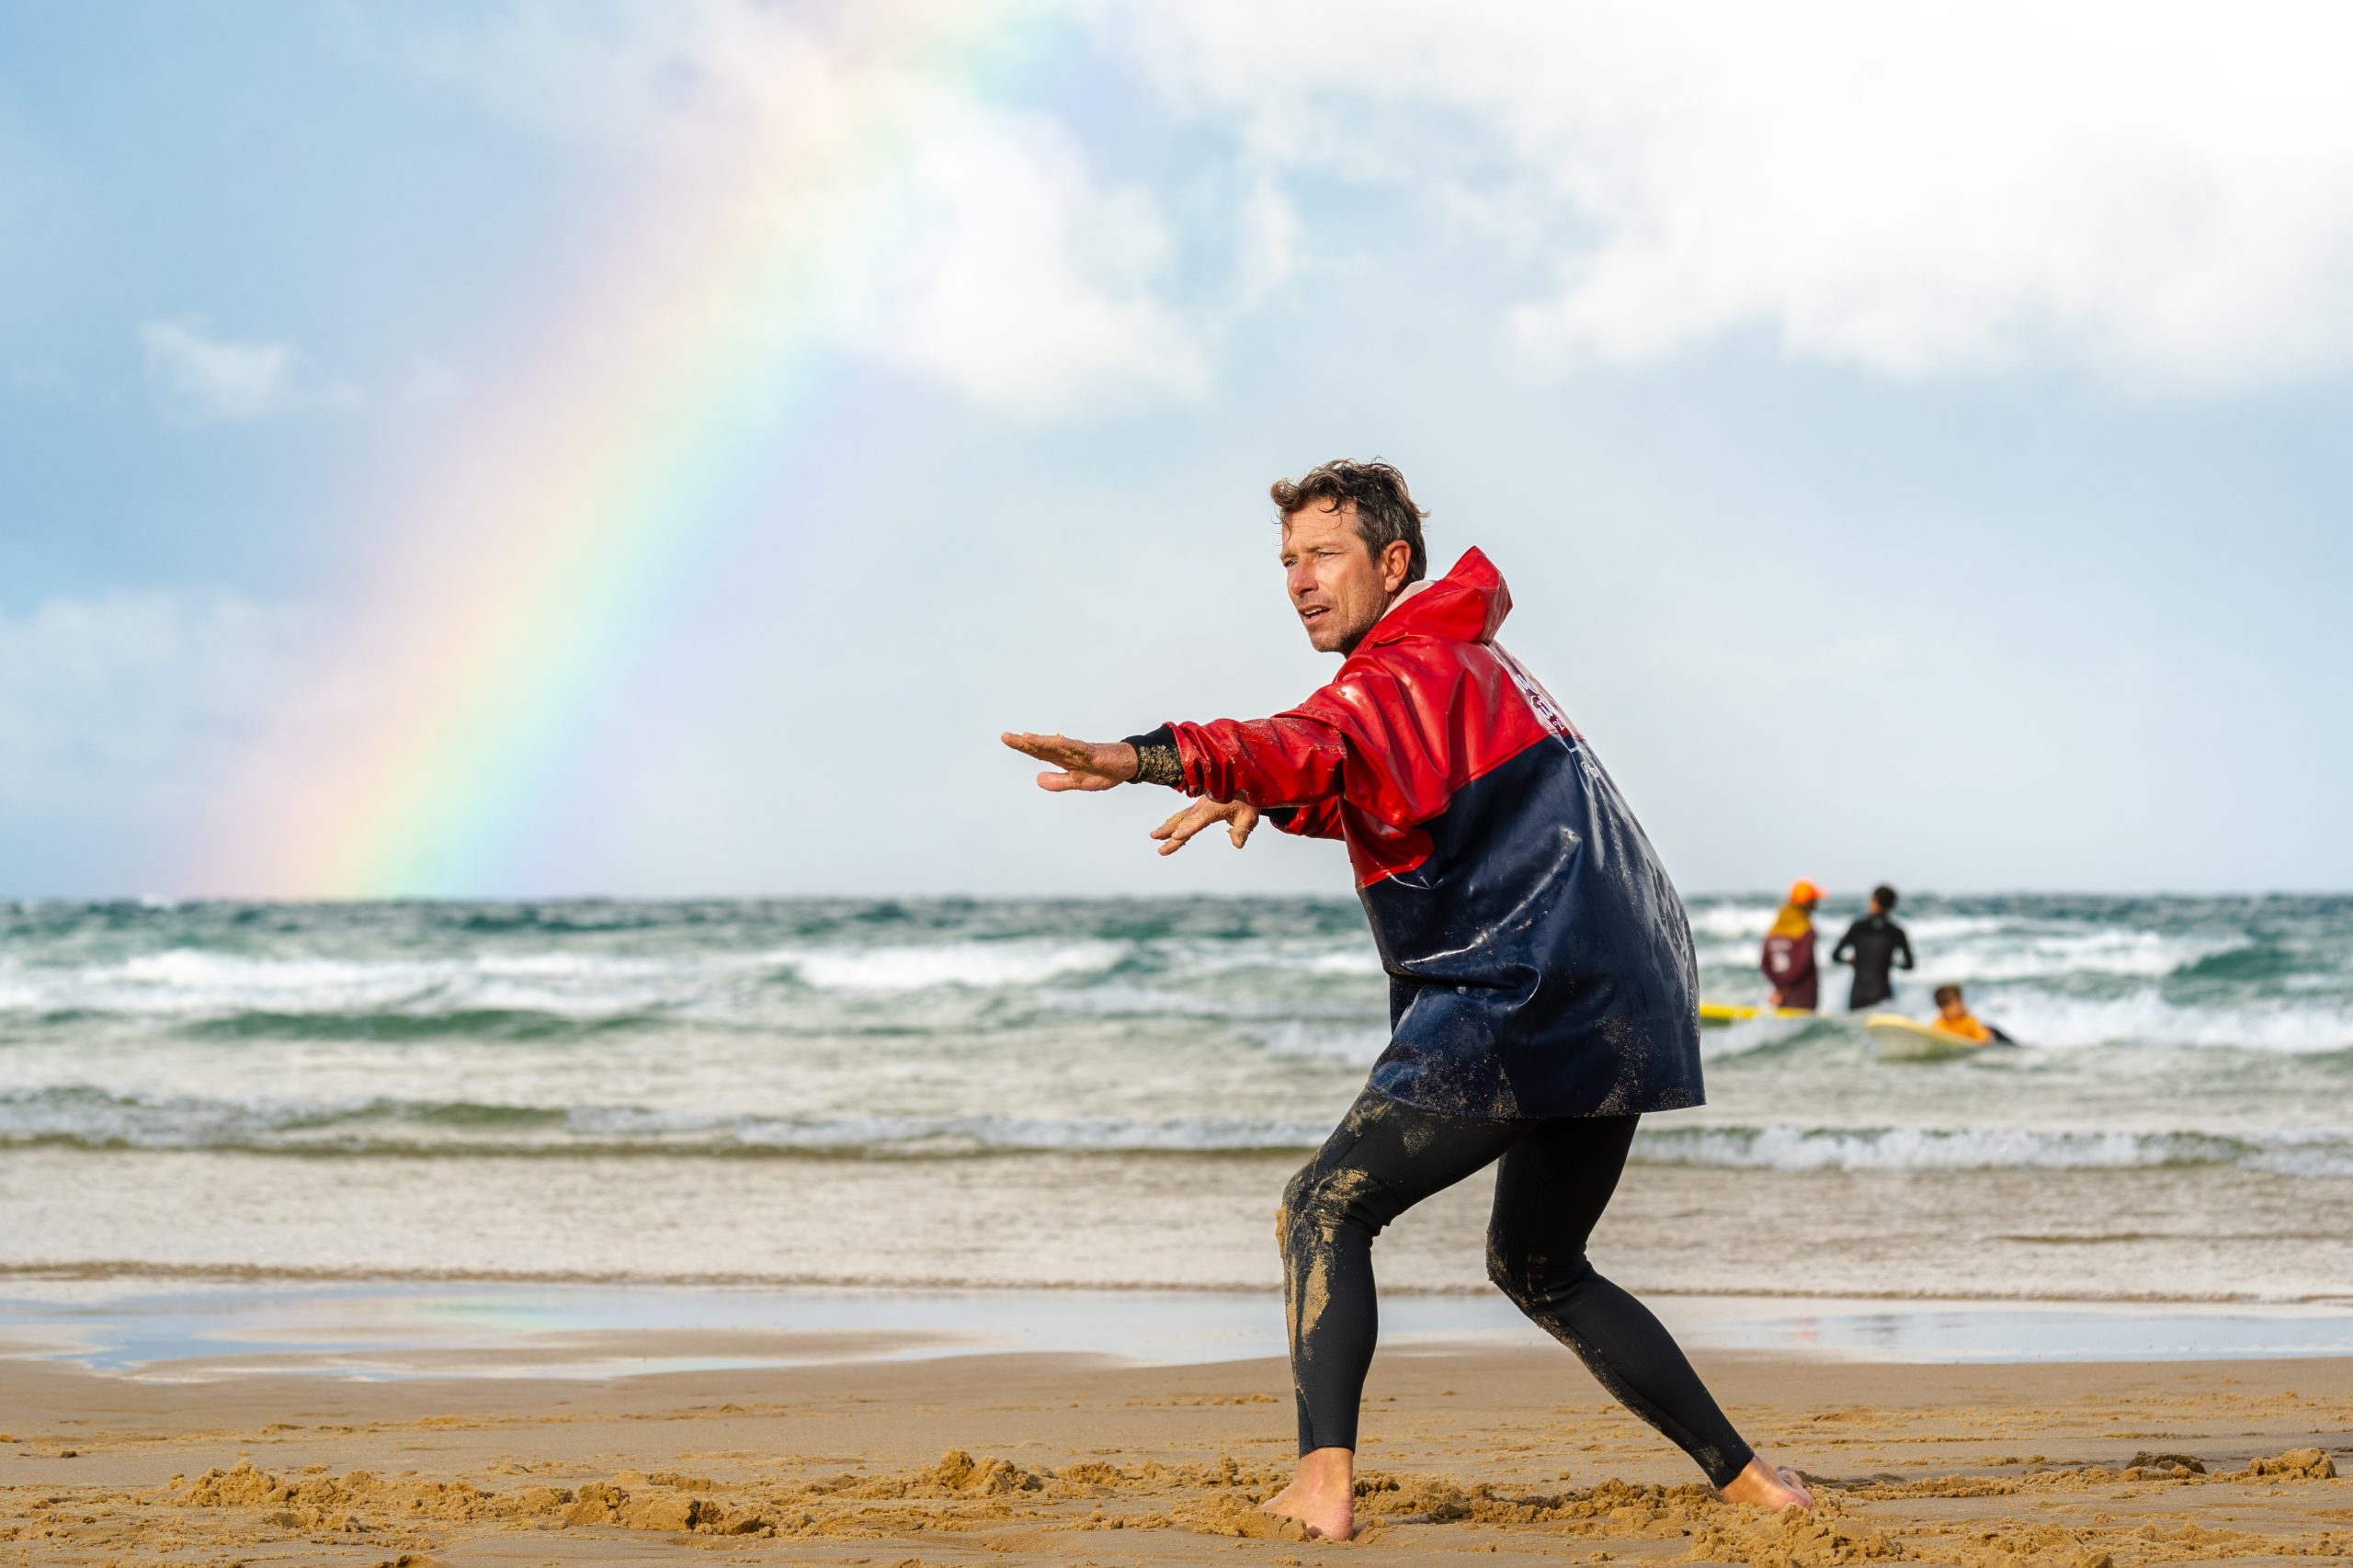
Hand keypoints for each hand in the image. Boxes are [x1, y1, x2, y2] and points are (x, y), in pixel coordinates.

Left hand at [1001, 731, 1137, 792]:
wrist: (1128, 766)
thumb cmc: (1104, 771)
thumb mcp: (1077, 782)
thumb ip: (1058, 781)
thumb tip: (1037, 779)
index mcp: (1064, 759)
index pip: (1039, 752)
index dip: (1023, 746)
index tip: (1007, 738)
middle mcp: (1069, 752)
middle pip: (1044, 747)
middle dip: (1025, 743)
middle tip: (1005, 736)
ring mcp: (1081, 752)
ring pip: (1058, 746)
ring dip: (1043, 742)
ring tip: (1026, 738)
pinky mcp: (1094, 754)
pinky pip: (1078, 749)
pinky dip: (1067, 745)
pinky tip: (1055, 741)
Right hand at [1150, 798, 1259, 854]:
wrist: (1245, 784)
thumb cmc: (1248, 801)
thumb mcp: (1250, 817)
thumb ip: (1242, 830)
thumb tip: (1237, 844)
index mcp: (1214, 808)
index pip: (1199, 821)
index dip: (1188, 828)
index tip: (1177, 836)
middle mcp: (1203, 807)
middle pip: (1184, 821)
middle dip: (1170, 833)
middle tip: (1158, 845)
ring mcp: (1199, 807)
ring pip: (1180, 817)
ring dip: (1167, 827)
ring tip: (1154, 836)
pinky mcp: (1198, 808)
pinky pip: (1183, 816)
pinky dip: (1173, 823)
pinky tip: (1166, 831)